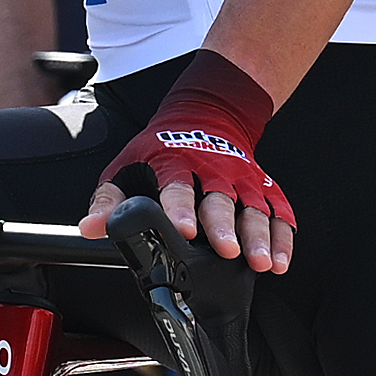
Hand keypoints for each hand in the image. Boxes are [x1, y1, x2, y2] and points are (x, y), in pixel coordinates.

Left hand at [105, 50, 288, 268]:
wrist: (207, 114)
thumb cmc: (163, 147)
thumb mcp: (127, 165)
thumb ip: (110, 199)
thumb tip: (92, 227)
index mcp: (176, 162)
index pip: (177, 186)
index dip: (179, 208)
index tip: (183, 230)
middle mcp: (213, 170)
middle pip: (221, 199)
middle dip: (225, 225)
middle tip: (228, 250)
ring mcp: (242, 179)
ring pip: (254, 208)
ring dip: (260, 235)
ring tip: (261, 261)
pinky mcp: (264, 188)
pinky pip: (278, 211)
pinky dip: (283, 236)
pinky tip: (280, 261)